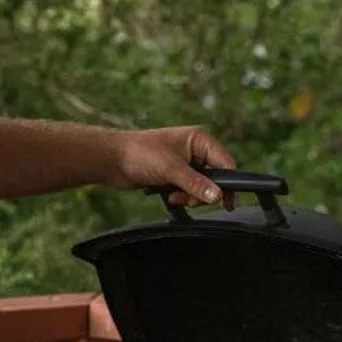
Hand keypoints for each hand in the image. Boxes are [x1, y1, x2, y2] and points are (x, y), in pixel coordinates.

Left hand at [109, 126, 237, 206]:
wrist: (113, 160)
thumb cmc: (140, 154)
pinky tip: (170, 196)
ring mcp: (185, 163)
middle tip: (191, 200)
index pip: (225, 162)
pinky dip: (183, 196)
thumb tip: (218, 196)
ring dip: (191, 196)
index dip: (228, 183)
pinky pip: (189, 190)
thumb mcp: (172, 169)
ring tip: (175, 196)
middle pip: (215, 178)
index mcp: (199, 139)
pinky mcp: (175, 174)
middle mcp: (195, 150)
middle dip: (203, 193)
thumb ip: (196, 184)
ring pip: (202, 187)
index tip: (229, 202)